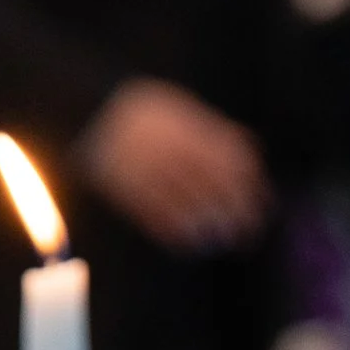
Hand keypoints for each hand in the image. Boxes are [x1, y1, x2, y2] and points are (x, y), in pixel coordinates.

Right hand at [74, 78, 267, 249]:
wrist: (86, 108)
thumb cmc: (141, 110)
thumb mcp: (178, 106)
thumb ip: (214, 128)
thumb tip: (253, 150)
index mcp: (183, 125)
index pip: (228, 158)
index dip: (250, 185)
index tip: (262, 202)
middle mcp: (166, 147)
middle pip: (213, 185)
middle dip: (237, 212)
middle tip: (250, 231)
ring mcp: (144, 168)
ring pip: (186, 204)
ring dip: (210, 226)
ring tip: (224, 239)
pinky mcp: (124, 187)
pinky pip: (155, 216)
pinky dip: (178, 233)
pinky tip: (192, 243)